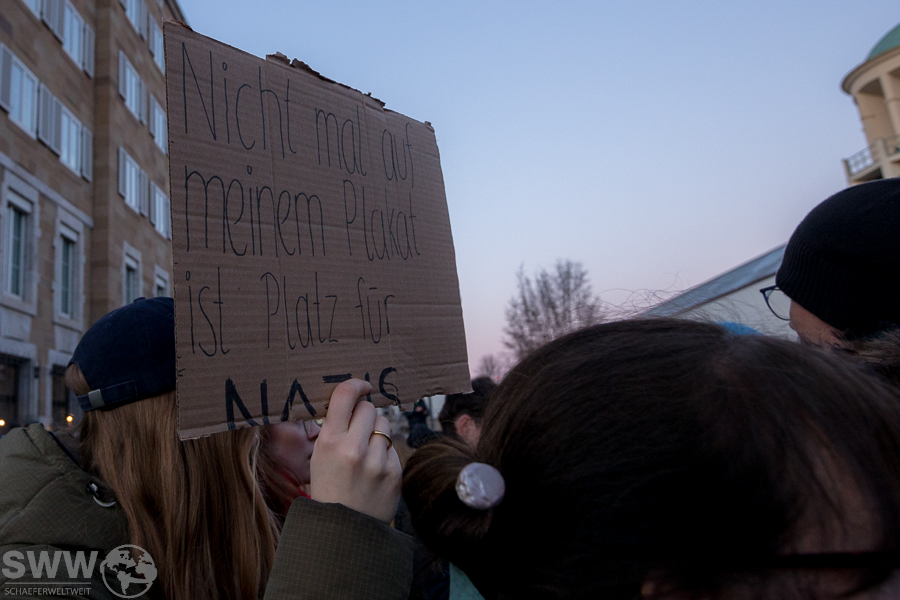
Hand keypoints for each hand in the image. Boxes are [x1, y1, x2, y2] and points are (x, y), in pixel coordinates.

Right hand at [310, 379, 401, 522]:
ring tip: (366, 454)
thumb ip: (335, 428)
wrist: (343, 529)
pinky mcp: (394, 472)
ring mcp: (377, 461)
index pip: (346, 395)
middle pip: (369, 408)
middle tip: (359, 430)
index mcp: (330, 441)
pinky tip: (374, 471)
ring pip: (385, 425)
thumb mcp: (319, 456)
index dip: (356, 385)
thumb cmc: (329, 488)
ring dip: (377, 433)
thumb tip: (354, 399)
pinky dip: (385, 454)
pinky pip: (393, 447)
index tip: (363, 386)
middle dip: (365, 415)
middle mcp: (354, 448)